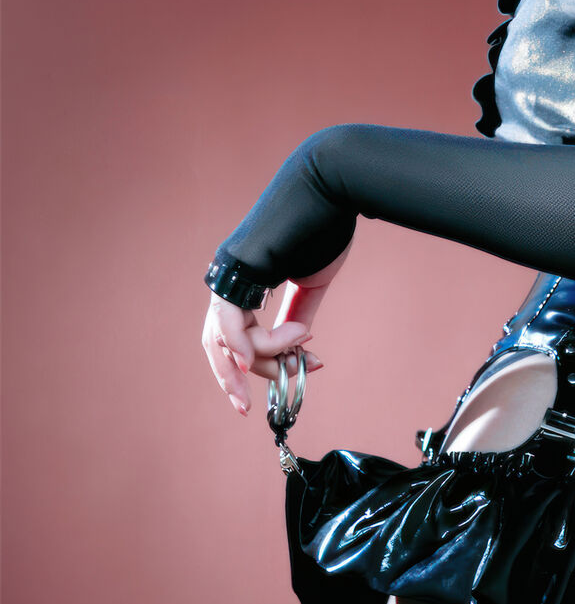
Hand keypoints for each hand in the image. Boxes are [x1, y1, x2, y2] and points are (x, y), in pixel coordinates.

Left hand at [201, 242, 350, 415]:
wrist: (326, 194)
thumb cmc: (321, 231)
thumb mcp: (311, 286)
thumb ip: (297, 318)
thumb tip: (294, 350)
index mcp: (248, 285)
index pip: (235, 337)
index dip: (252, 365)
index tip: (289, 375)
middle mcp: (232, 283)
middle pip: (218, 346)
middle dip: (231, 381)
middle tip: (245, 408)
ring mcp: (230, 278)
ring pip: (224, 340)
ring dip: (255, 364)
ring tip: (299, 354)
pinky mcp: (235, 274)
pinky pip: (230, 324)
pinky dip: (247, 346)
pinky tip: (274, 354)